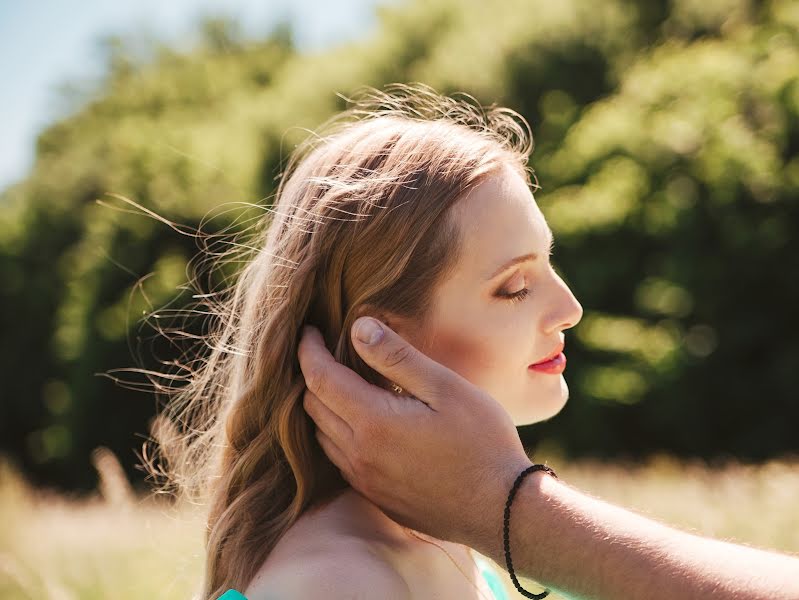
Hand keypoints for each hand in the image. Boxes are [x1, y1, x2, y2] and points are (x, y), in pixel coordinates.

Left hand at [297, 316, 533, 550]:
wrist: (501, 509)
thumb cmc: (482, 442)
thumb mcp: (445, 388)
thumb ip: (397, 357)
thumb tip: (358, 328)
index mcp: (372, 422)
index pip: (318, 378)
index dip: (309, 350)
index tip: (309, 330)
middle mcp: (358, 454)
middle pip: (311, 406)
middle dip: (311, 374)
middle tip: (325, 351)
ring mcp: (365, 480)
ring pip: (321, 435)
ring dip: (322, 406)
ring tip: (341, 382)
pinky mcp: (376, 496)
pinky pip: (339, 459)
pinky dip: (337, 432)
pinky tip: (361, 421)